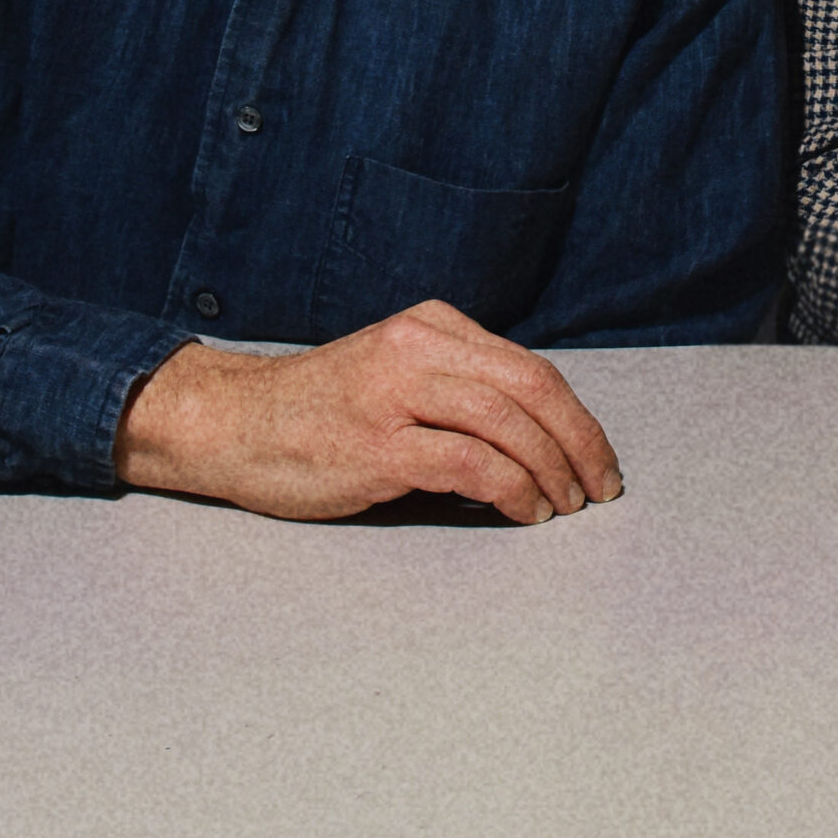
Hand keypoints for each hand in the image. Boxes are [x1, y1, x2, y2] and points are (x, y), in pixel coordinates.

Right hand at [113, 298, 622, 522]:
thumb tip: (540, 433)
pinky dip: (512, 490)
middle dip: (580, 441)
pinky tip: (524, 511)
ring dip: (552, 469)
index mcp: (432, 326)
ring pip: (508, 423)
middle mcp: (418, 348)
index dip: (576, 416)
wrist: (235, 424)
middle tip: (601, 487)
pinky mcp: (377, 447)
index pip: (530, 366)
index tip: (598, 456)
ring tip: (566, 505)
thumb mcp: (397, 370)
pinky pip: (470, 464)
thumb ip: (457, 384)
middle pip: (531, 388)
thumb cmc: (322, 410)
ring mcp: (396, 395)